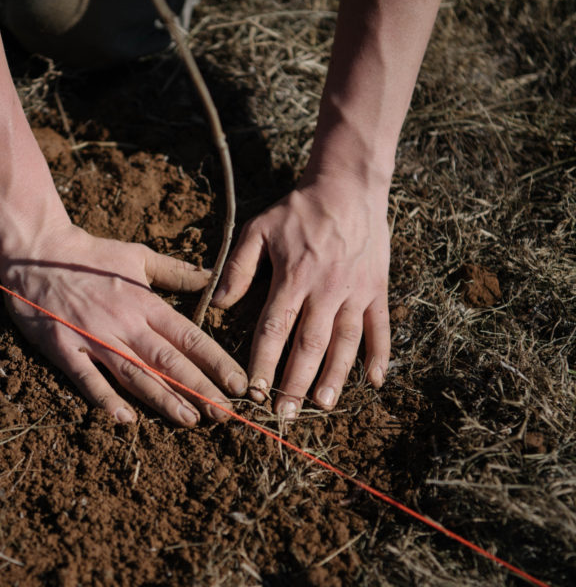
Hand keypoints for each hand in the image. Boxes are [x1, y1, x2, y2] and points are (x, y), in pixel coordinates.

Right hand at [0, 224, 247, 425]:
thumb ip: (175, 272)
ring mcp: (94, 337)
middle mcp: (125, 323)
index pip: (189, 337)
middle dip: (200, 390)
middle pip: (169, 362)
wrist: (37, 252)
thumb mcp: (138, 257)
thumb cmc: (91, 256)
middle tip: (225, 415)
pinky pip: (87, 378)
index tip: (239, 384)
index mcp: (145, 304)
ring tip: (190, 421)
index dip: (217, 362)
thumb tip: (211, 278)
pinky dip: (105, 398)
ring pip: (135, 374)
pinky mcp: (64, 348)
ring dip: (164, 399)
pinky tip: (126, 419)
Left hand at [212, 169, 390, 416]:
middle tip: (286, 414)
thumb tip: (219, 303)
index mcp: (293, 277)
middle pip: (309, 344)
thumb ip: (238, 267)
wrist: (349, 185)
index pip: (274, 329)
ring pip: (346, 342)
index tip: (255, 391)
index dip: (264, 362)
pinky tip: (375, 382)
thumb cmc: (299, 210)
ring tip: (324, 406)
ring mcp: (356, 291)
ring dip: (335, 376)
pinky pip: (380, 327)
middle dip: (296, 382)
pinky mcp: (377, 288)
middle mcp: (326, 290)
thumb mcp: (258, 229)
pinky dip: (380, 355)